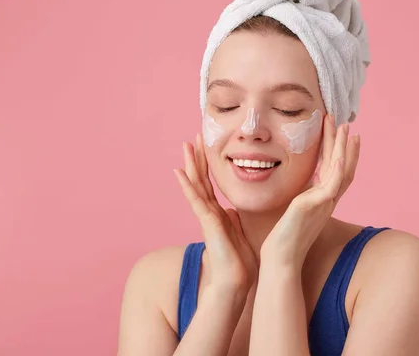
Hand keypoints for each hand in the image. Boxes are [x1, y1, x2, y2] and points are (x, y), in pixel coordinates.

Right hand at [174, 134, 257, 293]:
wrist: (236, 280)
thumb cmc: (239, 261)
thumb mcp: (239, 233)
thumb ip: (233, 220)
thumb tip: (231, 209)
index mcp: (217, 214)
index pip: (209, 184)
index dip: (207, 166)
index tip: (205, 147)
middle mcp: (208, 212)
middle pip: (200, 180)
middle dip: (197, 158)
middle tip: (193, 137)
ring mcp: (205, 216)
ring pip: (195, 185)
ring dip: (190, 164)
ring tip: (185, 145)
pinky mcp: (206, 222)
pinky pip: (194, 200)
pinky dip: (186, 185)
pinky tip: (179, 171)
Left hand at [261, 114, 359, 267]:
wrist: (280, 259)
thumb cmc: (282, 240)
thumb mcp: (293, 213)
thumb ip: (299, 199)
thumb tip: (297, 189)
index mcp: (322, 202)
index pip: (337, 173)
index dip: (344, 154)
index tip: (344, 136)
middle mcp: (328, 201)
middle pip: (343, 167)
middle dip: (345, 144)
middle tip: (346, 123)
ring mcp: (325, 203)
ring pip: (341, 169)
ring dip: (343, 146)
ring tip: (344, 126)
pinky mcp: (318, 205)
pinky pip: (334, 182)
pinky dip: (339, 164)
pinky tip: (341, 150)